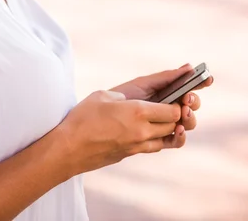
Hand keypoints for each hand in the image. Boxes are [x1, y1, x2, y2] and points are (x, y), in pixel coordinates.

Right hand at [57, 90, 181, 175]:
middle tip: (178, 103)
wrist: (69, 148)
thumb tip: (133, 101)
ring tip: (170, 118)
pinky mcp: (130, 154)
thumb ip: (124, 96)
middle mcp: (142, 131)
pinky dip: (160, 138)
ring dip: (171, 127)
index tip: (178, 93)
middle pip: (174, 124)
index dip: (178, 102)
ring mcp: (137, 146)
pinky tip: (156, 130)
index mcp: (138, 112)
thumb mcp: (104, 95)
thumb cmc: (83, 118)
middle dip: (178, 113)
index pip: (173, 110)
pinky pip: (154, 146)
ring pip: (167, 138)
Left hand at [111, 64, 213, 145]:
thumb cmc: (118, 99)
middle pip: (190, 105)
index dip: (199, 82)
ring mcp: (165, 124)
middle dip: (193, 101)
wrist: (97, 124)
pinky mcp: (159, 140)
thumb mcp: (141, 85)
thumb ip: (165, 78)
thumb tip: (189, 67)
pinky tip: (178, 129)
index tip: (207, 78)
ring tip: (183, 113)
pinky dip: (180, 136)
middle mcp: (167, 108)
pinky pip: (176, 140)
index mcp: (164, 91)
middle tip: (187, 98)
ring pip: (187, 123)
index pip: (187, 86)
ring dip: (189, 118)